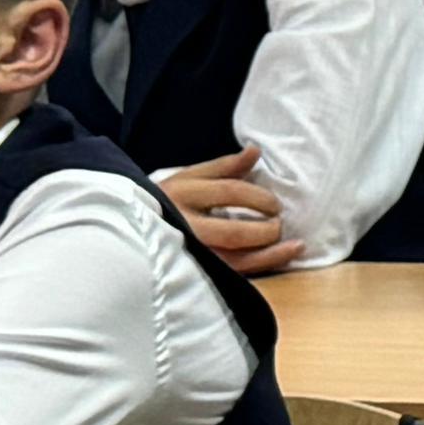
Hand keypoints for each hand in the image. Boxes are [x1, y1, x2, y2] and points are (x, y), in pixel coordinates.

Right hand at [159, 147, 292, 274]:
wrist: (129, 231)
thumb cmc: (167, 201)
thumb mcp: (189, 177)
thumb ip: (224, 166)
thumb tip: (255, 150)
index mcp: (182, 194)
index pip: (229, 192)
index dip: (259, 197)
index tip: (275, 204)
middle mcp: (183, 226)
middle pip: (234, 232)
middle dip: (266, 229)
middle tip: (279, 222)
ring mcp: (189, 254)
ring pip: (235, 259)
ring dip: (271, 252)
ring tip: (295, 244)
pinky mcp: (195, 273)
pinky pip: (234, 274)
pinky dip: (264, 264)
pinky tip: (285, 255)